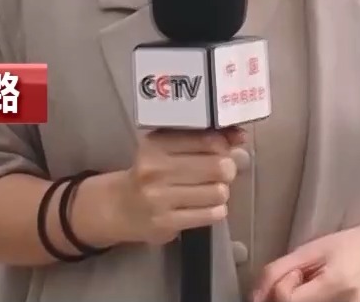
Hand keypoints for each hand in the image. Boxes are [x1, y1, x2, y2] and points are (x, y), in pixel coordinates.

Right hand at [106, 128, 244, 245]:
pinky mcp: (166, 223)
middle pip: (218, 166)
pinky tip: (206, 206)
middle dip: (227, 169)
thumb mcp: (167, 148)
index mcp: (156, 144)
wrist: (119, 207)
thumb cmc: (149, 172)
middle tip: (222, 172)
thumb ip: (202, 139)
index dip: (224, 145)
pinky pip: (210, 215)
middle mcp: (156, 170)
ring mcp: (160, 199)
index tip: (224, 150)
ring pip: (218, 192)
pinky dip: (216, 210)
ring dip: (221, 191)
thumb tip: (240, 137)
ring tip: (211, 190)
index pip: (208, 140)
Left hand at [250, 214, 359, 301]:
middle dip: (288, 300)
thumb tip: (252, 299)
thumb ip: (277, 271)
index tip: (294, 274)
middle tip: (302, 284)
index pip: (288, 301)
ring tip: (313, 290)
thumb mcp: (311, 249)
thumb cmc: (349, 246)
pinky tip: (320, 297)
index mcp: (336, 283)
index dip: (280, 290)